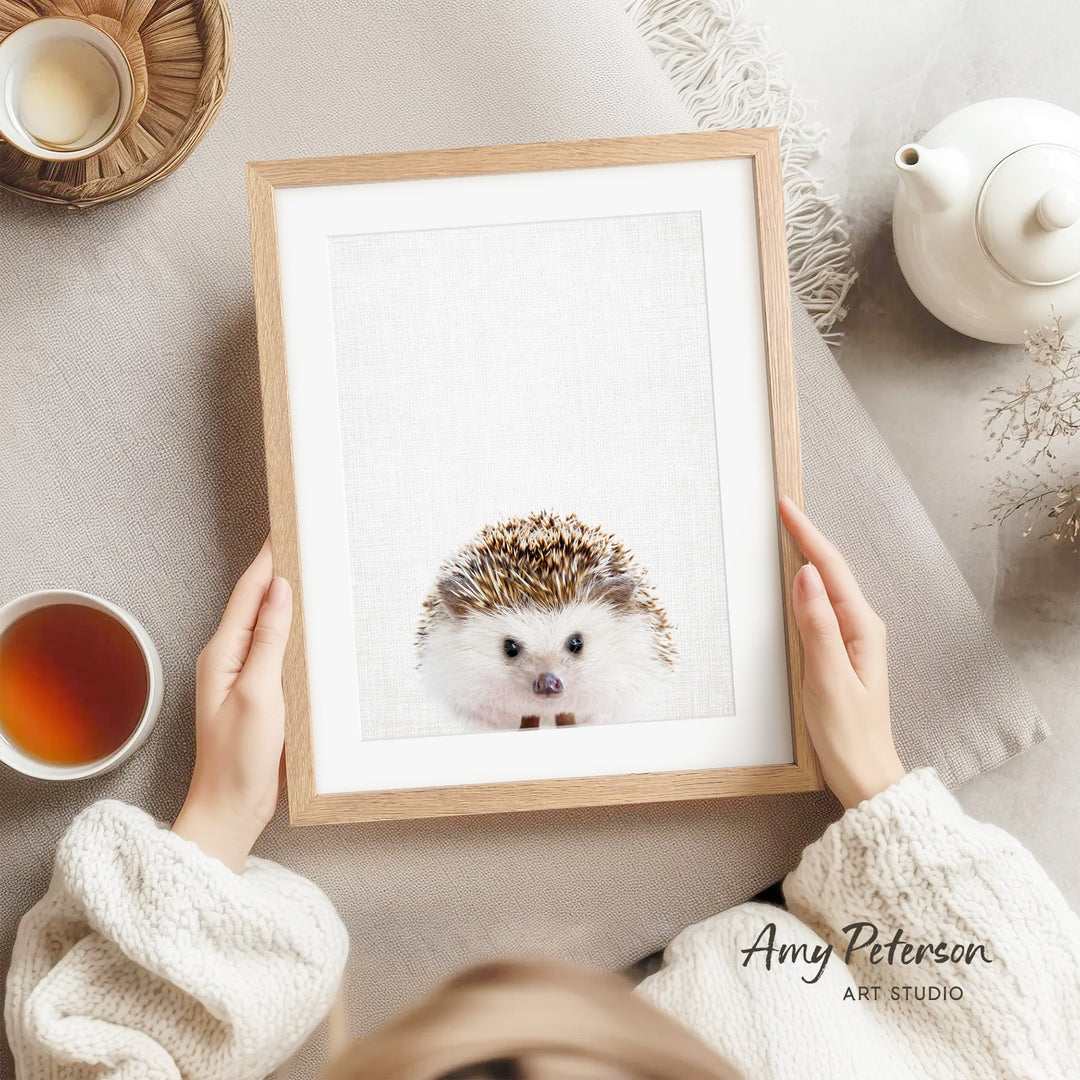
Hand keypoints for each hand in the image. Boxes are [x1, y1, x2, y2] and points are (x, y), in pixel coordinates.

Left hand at [172, 539, 292, 870]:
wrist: (231, 808)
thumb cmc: (239, 758)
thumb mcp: (259, 692)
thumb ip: (269, 639)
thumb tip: (279, 589)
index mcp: (222, 653)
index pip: (249, 592)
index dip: (268, 558)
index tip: (287, 529)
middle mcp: (229, 659)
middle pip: (257, 602)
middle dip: (279, 570)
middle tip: (306, 541)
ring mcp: (244, 676)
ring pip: (268, 624)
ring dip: (287, 598)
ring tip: (313, 571)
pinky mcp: (260, 693)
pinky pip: (276, 650)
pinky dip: (293, 630)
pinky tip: (311, 625)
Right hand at [779, 496, 904, 809]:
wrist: (865, 775)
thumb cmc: (847, 734)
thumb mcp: (828, 678)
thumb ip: (817, 625)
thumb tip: (807, 575)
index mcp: (861, 628)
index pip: (830, 569)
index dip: (807, 535)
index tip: (786, 506)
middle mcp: (861, 627)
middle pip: (832, 569)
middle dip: (808, 536)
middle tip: (783, 508)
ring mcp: (853, 639)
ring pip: (827, 585)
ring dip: (808, 555)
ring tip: (788, 531)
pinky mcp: (841, 652)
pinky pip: (823, 606)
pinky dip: (808, 584)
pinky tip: (797, 579)